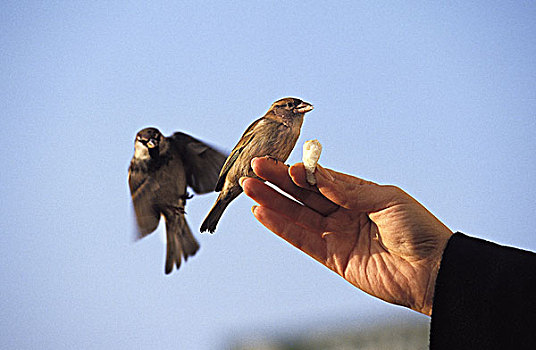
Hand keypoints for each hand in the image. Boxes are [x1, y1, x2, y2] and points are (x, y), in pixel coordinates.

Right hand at [241, 157, 451, 315]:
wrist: (434, 271)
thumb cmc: (419, 230)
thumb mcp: (387, 200)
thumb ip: (349, 190)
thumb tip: (318, 177)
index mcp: (359, 193)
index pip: (322, 179)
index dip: (301, 171)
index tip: (284, 165)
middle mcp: (344, 212)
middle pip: (304, 194)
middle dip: (278, 181)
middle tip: (254, 169)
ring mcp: (337, 234)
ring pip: (297, 215)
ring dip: (272, 202)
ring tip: (249, 187)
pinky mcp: (333, 257)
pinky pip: (302, 239)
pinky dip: (281, 227)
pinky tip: (262, 213)